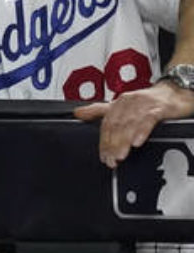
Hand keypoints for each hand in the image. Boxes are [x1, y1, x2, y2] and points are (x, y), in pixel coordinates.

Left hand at [74, 81, 193, 167]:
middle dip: (112, 144)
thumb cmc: (148, 101)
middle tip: (110, 160)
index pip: (107, 124)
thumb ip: (99, 110)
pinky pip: (149, 119)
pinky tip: (137, 142)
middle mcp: (129, 102)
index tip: (102, 156)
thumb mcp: (121, 105)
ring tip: (119, 156)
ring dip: (123, 141)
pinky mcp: (159, 108)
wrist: (174, 92)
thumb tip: (77, 113)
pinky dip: (142, 131)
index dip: (103, 141)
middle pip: (117, 126)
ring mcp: (144, 104)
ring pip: (130, 124)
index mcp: (119, 103)